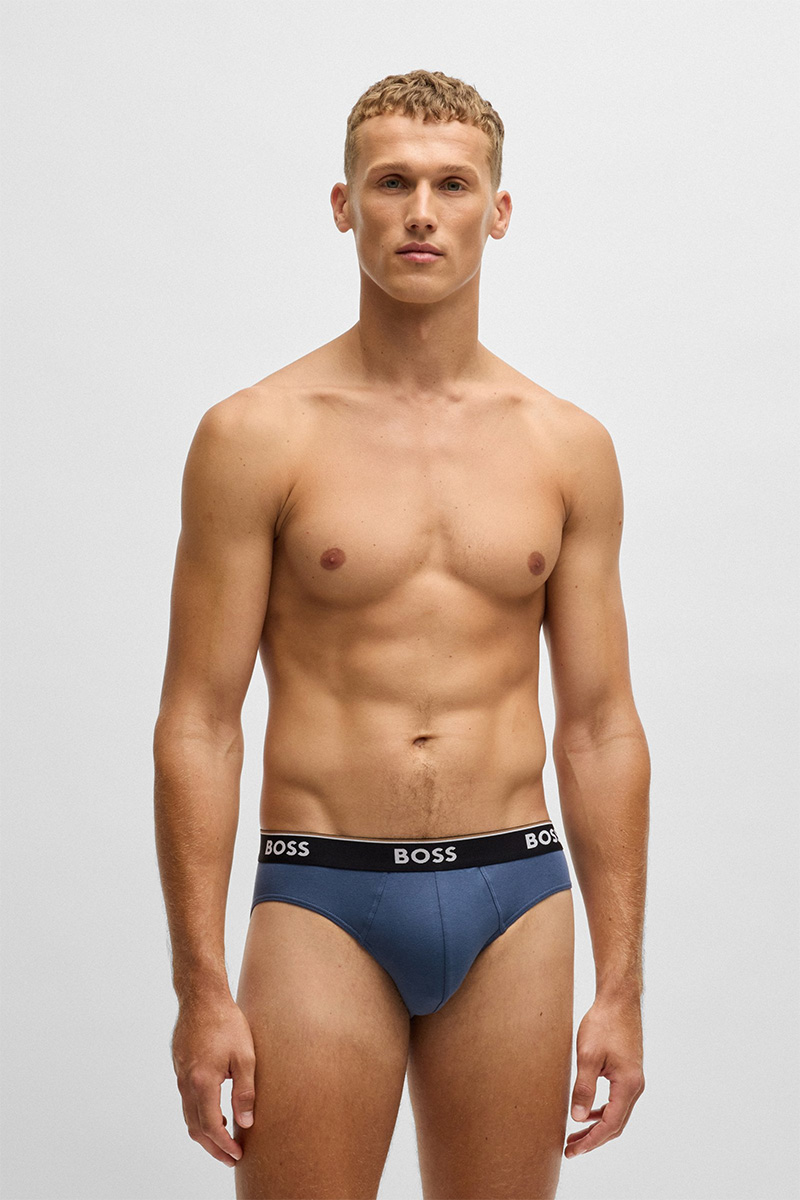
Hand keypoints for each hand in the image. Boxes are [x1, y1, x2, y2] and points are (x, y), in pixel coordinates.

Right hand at [171, 990, 256, 1166]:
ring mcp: (180, 1075)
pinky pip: (187, 1100)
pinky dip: (200, 1114)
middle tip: (230, 1157)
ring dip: (205, 1131)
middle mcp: (186, 1083)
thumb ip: (245, 1092)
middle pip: (196, 1127)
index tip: (236, 1155)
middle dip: (213, 1146)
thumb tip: (246, 1122)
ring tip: (226, 1137)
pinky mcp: (180, 1068)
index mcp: (202, 1082)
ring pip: (189, 1115)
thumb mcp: (245, 1057)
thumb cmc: (226, 1023)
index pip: (211, 1126)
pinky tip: (216, 1110)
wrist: (202, 997)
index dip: (224, 1145)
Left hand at [565, 995, 644, 1158]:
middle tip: (571, 1149)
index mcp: (628, 1085)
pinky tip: (587, 1112)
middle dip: (594, 1139)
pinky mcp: (628, 1071)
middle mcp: (635, 1086)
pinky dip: (602, 1111)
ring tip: (575, 1135)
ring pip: (616, 1113)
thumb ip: (584, 1088)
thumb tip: (578, 1118)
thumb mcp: (588, 1056)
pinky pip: (616, 1101)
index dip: (591, 1141)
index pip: (610, 1124)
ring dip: (597, 1126)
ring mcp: (633, 1079)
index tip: (573, 1151)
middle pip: (616, 1124)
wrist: (618, 1000)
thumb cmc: (603, 1024)